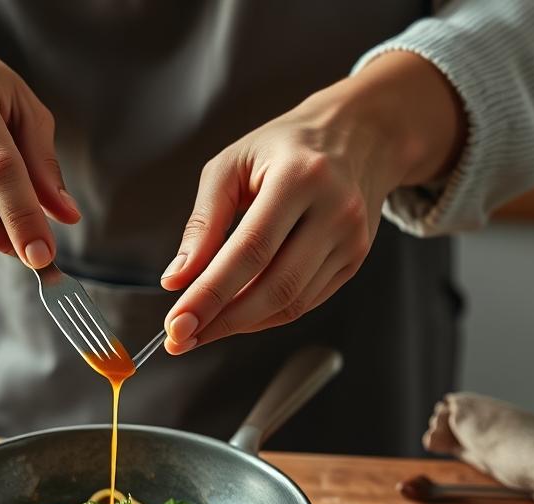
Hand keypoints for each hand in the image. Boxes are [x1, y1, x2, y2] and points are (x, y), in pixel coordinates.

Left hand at [160, 51, 465, 352]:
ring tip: (202, 329)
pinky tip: (237, 315)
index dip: (210, 293)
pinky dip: (266, 316)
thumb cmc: (282, 147)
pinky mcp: (356, 259)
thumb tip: (177, 279)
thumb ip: (203, 222)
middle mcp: (335, 210)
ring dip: (242, 324)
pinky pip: (305, 302)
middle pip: (275, 285)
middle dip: (222, 320)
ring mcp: (352, 239)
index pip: (250, 250)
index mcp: (300, 176)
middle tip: (181, 337)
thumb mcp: (232, 165)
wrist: (357, 135)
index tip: (176, 324)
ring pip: (292, 302)